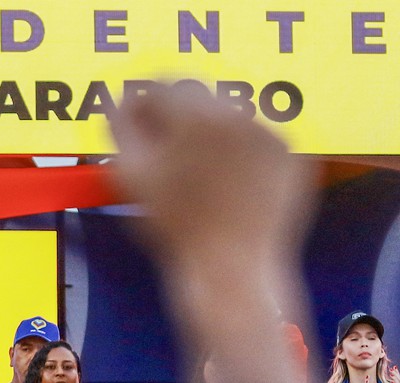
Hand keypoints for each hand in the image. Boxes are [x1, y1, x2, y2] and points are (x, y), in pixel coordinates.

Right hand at [110, 83, 309, 270]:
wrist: (231, 269)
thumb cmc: (174, 227)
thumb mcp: (132, 176)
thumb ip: (121, 127)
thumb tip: (121, 102)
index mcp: (197, 115)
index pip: (161, 86)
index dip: (140, 102)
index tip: (133, 120)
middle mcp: (239, 114)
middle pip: (198, 95)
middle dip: (176, 115)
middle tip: (162, 148)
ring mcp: (270, 134)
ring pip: (228, 115)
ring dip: (207, 131)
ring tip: (195, 170)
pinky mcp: (290, 156)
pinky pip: (255, 138)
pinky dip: (238, 151)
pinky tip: (224, 181)